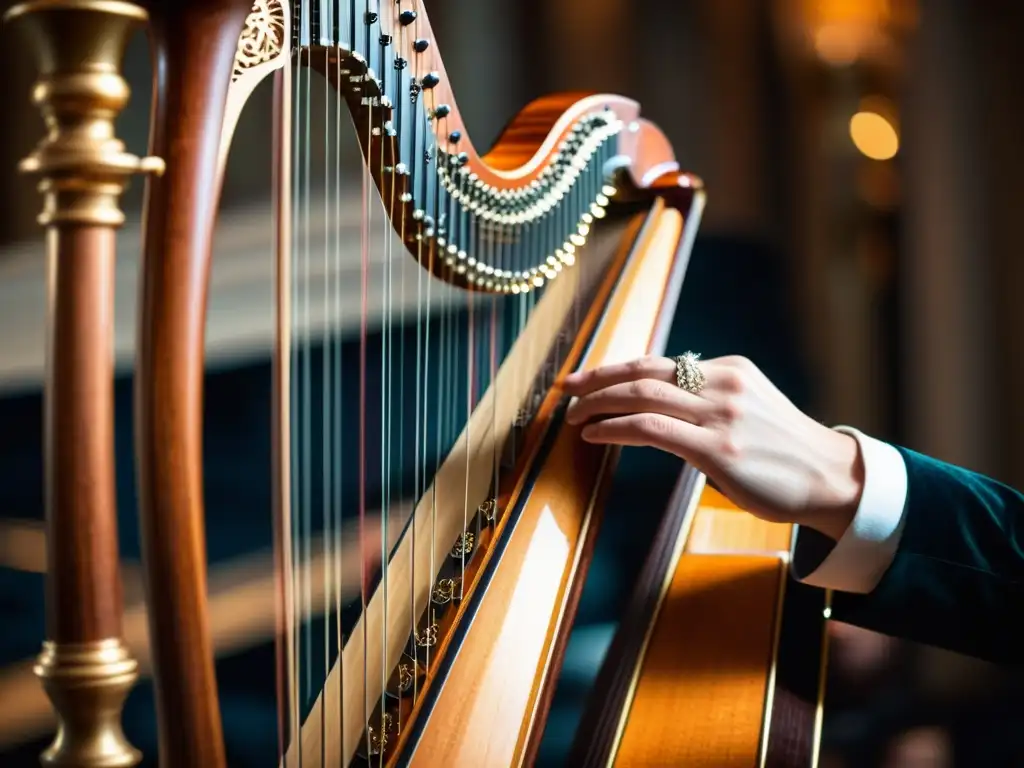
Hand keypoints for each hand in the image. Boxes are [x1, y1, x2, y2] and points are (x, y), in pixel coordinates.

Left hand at [562, 355, 863, 540]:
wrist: (832, 480)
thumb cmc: (784, 452)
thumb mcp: (750, 407)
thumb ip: (710, 398)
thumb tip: (662, 399)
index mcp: (729, 370)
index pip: (658, 362)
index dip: (614, 368)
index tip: (584, 377)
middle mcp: (723, 384)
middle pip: (644, 372)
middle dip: (597, 379)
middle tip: (566, 390)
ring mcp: (721, 416)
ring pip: (643, 396)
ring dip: (599, 404)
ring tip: (574, 416)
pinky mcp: (717, 451)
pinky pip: (653, 430)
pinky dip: (616, 428)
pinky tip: (595, 434)